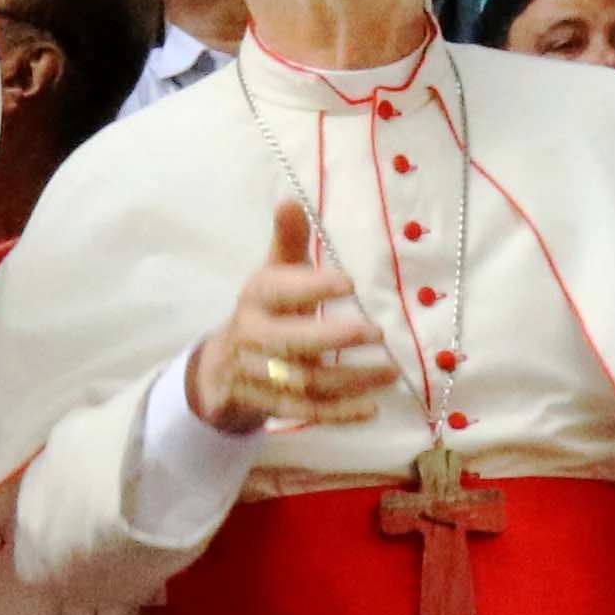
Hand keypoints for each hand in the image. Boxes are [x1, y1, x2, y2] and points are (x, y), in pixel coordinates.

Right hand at [188, 200, 399, 432]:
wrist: (223, 365)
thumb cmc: (266, 309)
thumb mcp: (274, 272)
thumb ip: (288, 240)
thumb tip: (289, 199)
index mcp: (256, 298)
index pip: (280, 291)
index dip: (312, 287)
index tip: (349, 282)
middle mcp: (253, 337)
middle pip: (290, 342)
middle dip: (333, 338)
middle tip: (377, 332)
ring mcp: (259, 376)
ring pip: (303, 382)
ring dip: (349, 380)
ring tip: (390, 371)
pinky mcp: (270, 405)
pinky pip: (306, 412)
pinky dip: (339, 414)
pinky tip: (372, 408)